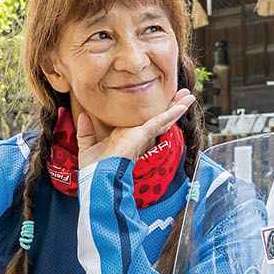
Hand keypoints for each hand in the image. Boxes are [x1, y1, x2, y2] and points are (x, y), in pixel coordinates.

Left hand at [76, 88, 194, 169]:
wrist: (97, 178)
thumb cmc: (93, 169)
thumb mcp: (87, 146)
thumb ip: (86, 132)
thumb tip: (83, 115)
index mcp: (125, 138)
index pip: (140, 122)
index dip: (150, 113)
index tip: (155, 102)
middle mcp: (135, 136)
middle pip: (156, 119)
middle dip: (169, 107)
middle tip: (181, 95)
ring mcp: (141, 136)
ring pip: (162, 119)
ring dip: (176, 106)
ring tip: (189, 96)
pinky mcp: (143, 135)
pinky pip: (160, 121)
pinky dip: (172, 112)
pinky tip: (184, 104)